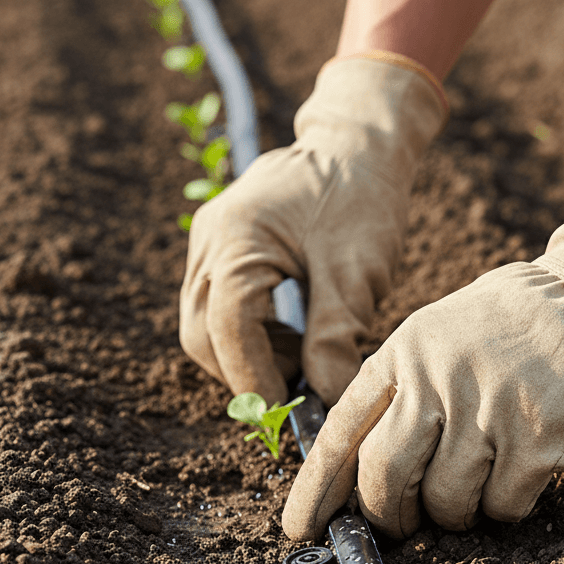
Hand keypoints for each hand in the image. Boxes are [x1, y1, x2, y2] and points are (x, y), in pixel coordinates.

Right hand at [179, 53, 444, 405]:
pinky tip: (290, 335)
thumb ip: (336, 335)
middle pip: (201, 334)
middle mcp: (208, 240)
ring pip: (203, 325)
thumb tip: (325, 399)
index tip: (285, 418)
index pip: (229, 327)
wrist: (356, 146)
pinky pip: (214, 307)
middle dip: (244, 373)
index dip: (255, 380)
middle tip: (295, 391)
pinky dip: (246, 334)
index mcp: (237, 238)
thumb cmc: (361, 197)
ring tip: (301, 358)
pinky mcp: (216, 249)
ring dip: (245, 356)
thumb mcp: (357, 270)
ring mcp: (206, 243)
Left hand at [282, 165, 563, 539]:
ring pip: (445, 501)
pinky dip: (506, 505)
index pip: (341, 431)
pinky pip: (503, 505)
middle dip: (388, 515)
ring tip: (477, 484)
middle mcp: (438, 380)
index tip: (301, 528)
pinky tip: (520, 473)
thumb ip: (399, 390)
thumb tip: (359, 471)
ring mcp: (489, 409)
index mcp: (403, 353)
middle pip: (384, 477)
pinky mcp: (539, 437)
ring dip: (456, 512)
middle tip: (403, 524)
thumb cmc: (512, 326)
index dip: (315, 489)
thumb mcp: (437, 334)